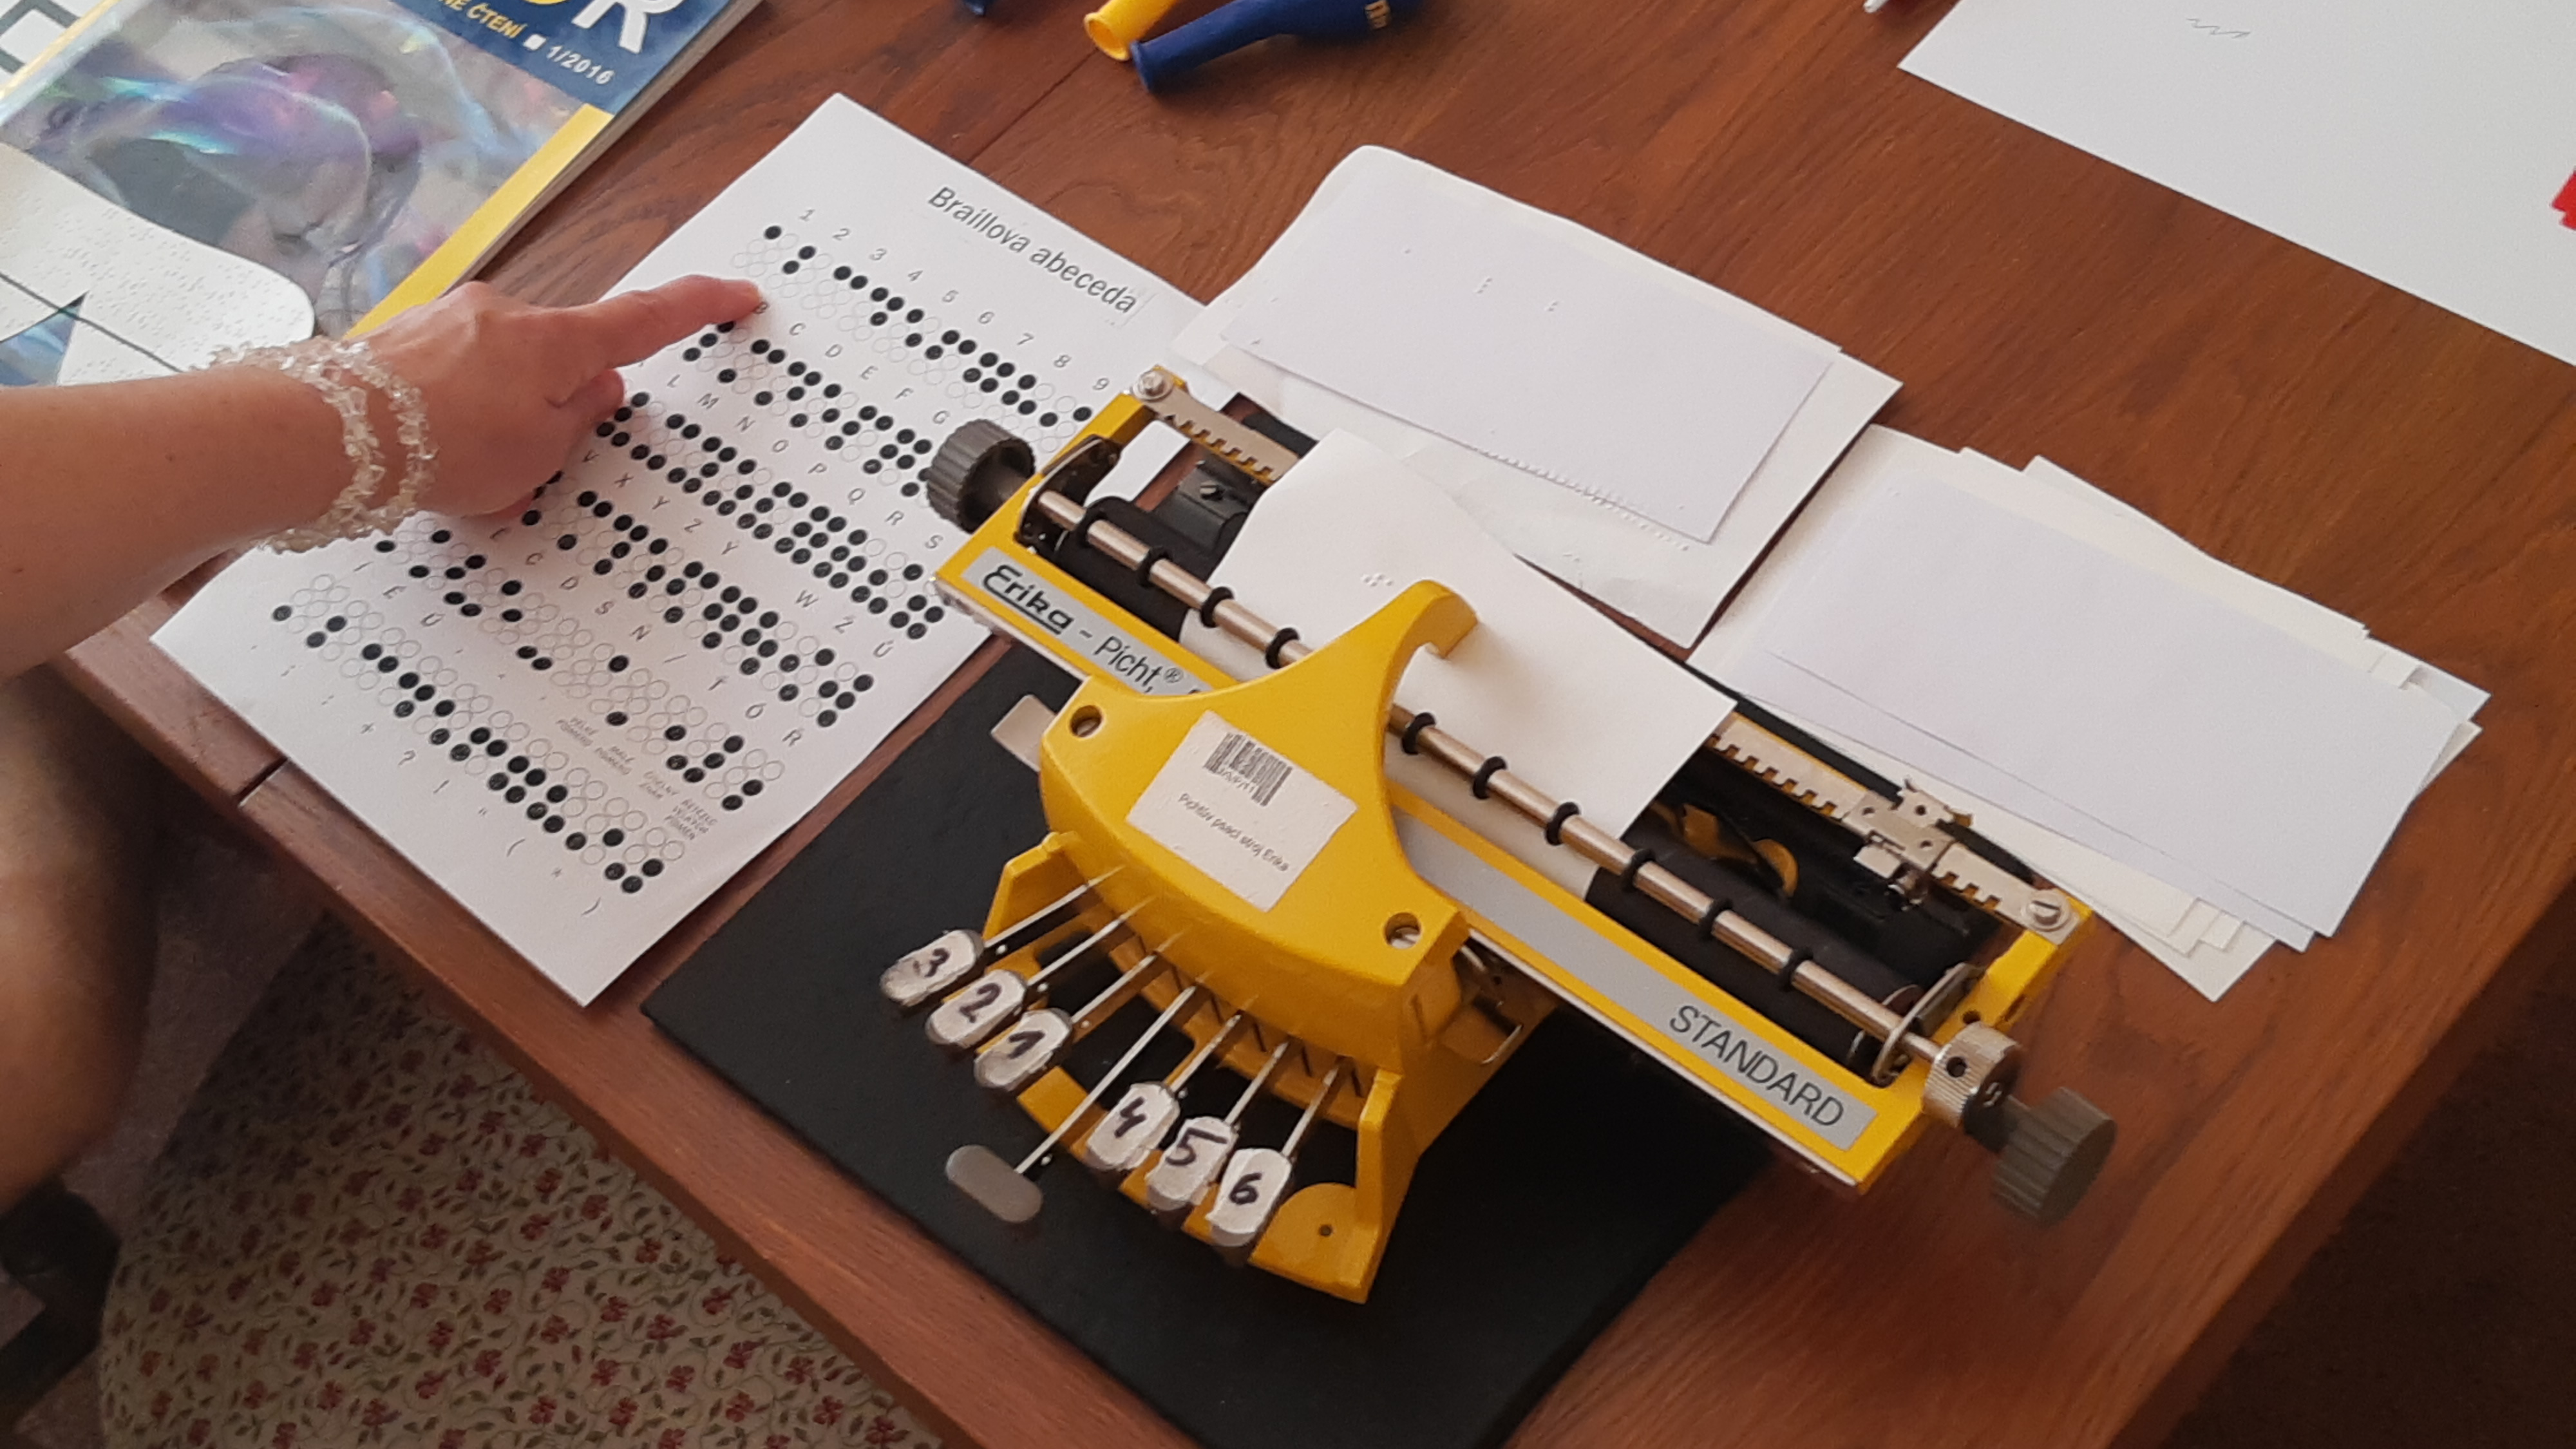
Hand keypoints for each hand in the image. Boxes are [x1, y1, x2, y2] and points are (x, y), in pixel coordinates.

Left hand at [361, 275, 762, 516]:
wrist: (326, 433)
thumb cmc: (440, 446)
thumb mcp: (538, 456)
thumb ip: (579, 422)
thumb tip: (596, 390)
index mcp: (555, 342)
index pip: (646, 320)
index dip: (699, 309)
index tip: (738, 295)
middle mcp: (505, 315)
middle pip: (563, 357)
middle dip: (560, 408)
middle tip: (538, 466)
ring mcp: (450, 320)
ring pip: (505, 374)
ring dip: (503, 422)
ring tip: (474, 479)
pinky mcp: (405, 338)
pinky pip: (456, 379)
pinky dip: (459, 419)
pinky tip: (434, 462)